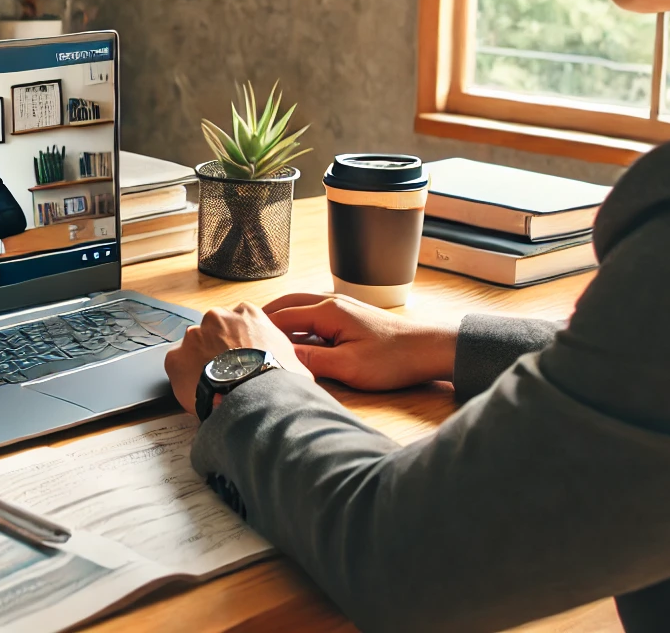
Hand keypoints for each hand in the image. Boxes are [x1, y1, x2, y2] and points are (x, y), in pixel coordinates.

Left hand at [163, 303, 311, 415]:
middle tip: (226, 374)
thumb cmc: (279, 379)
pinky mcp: (176, 357)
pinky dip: (183, 379)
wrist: (257, 397)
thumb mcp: (294, 361)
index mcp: (247, 313)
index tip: (241, 358)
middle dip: (217, 350)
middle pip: (213, 332)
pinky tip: (198, 393)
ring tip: (213, 387)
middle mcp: (217, 318)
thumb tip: (293, 372)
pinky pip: (176, 367)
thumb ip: (284, 356)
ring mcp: (194, 335)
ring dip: (199, 363)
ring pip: (193, 348)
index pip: (238, 322)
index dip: (239, 343)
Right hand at [262, 293, 458, 390]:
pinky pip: (314, 314)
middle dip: (264, 317)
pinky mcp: (351, 316)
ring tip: (263, 335)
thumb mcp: (348, 366)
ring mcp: (342, 307)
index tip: (239, 338)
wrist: (430, 349)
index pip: (281, 316)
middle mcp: (332, 302)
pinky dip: (298, 322)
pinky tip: (295, 338)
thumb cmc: (394, 359)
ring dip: (281, 318)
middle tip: (243, 331)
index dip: (258, 328)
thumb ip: (311, 359)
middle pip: (287, 304)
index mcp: (327, 311)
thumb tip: (281, 357)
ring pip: (301, 307)